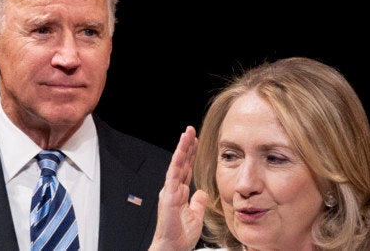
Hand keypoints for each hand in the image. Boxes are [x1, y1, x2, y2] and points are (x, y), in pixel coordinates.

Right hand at [149, 126, 208, 250]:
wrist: (172, 248)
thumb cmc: (180, 236)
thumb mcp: (195, 216)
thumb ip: (197, 203)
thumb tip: (201, 193)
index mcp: (179, 193)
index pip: (186, 169)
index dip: (190, 155)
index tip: (195, 141)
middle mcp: (172, 189)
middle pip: (181, 163)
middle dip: (186, 146)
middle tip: (191, 130)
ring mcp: (169, 191)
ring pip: (176, 164)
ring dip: (182, 148)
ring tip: (187, 133)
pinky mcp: (168, 195)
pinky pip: (173, 174)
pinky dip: (177, 161)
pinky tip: (181, 150)